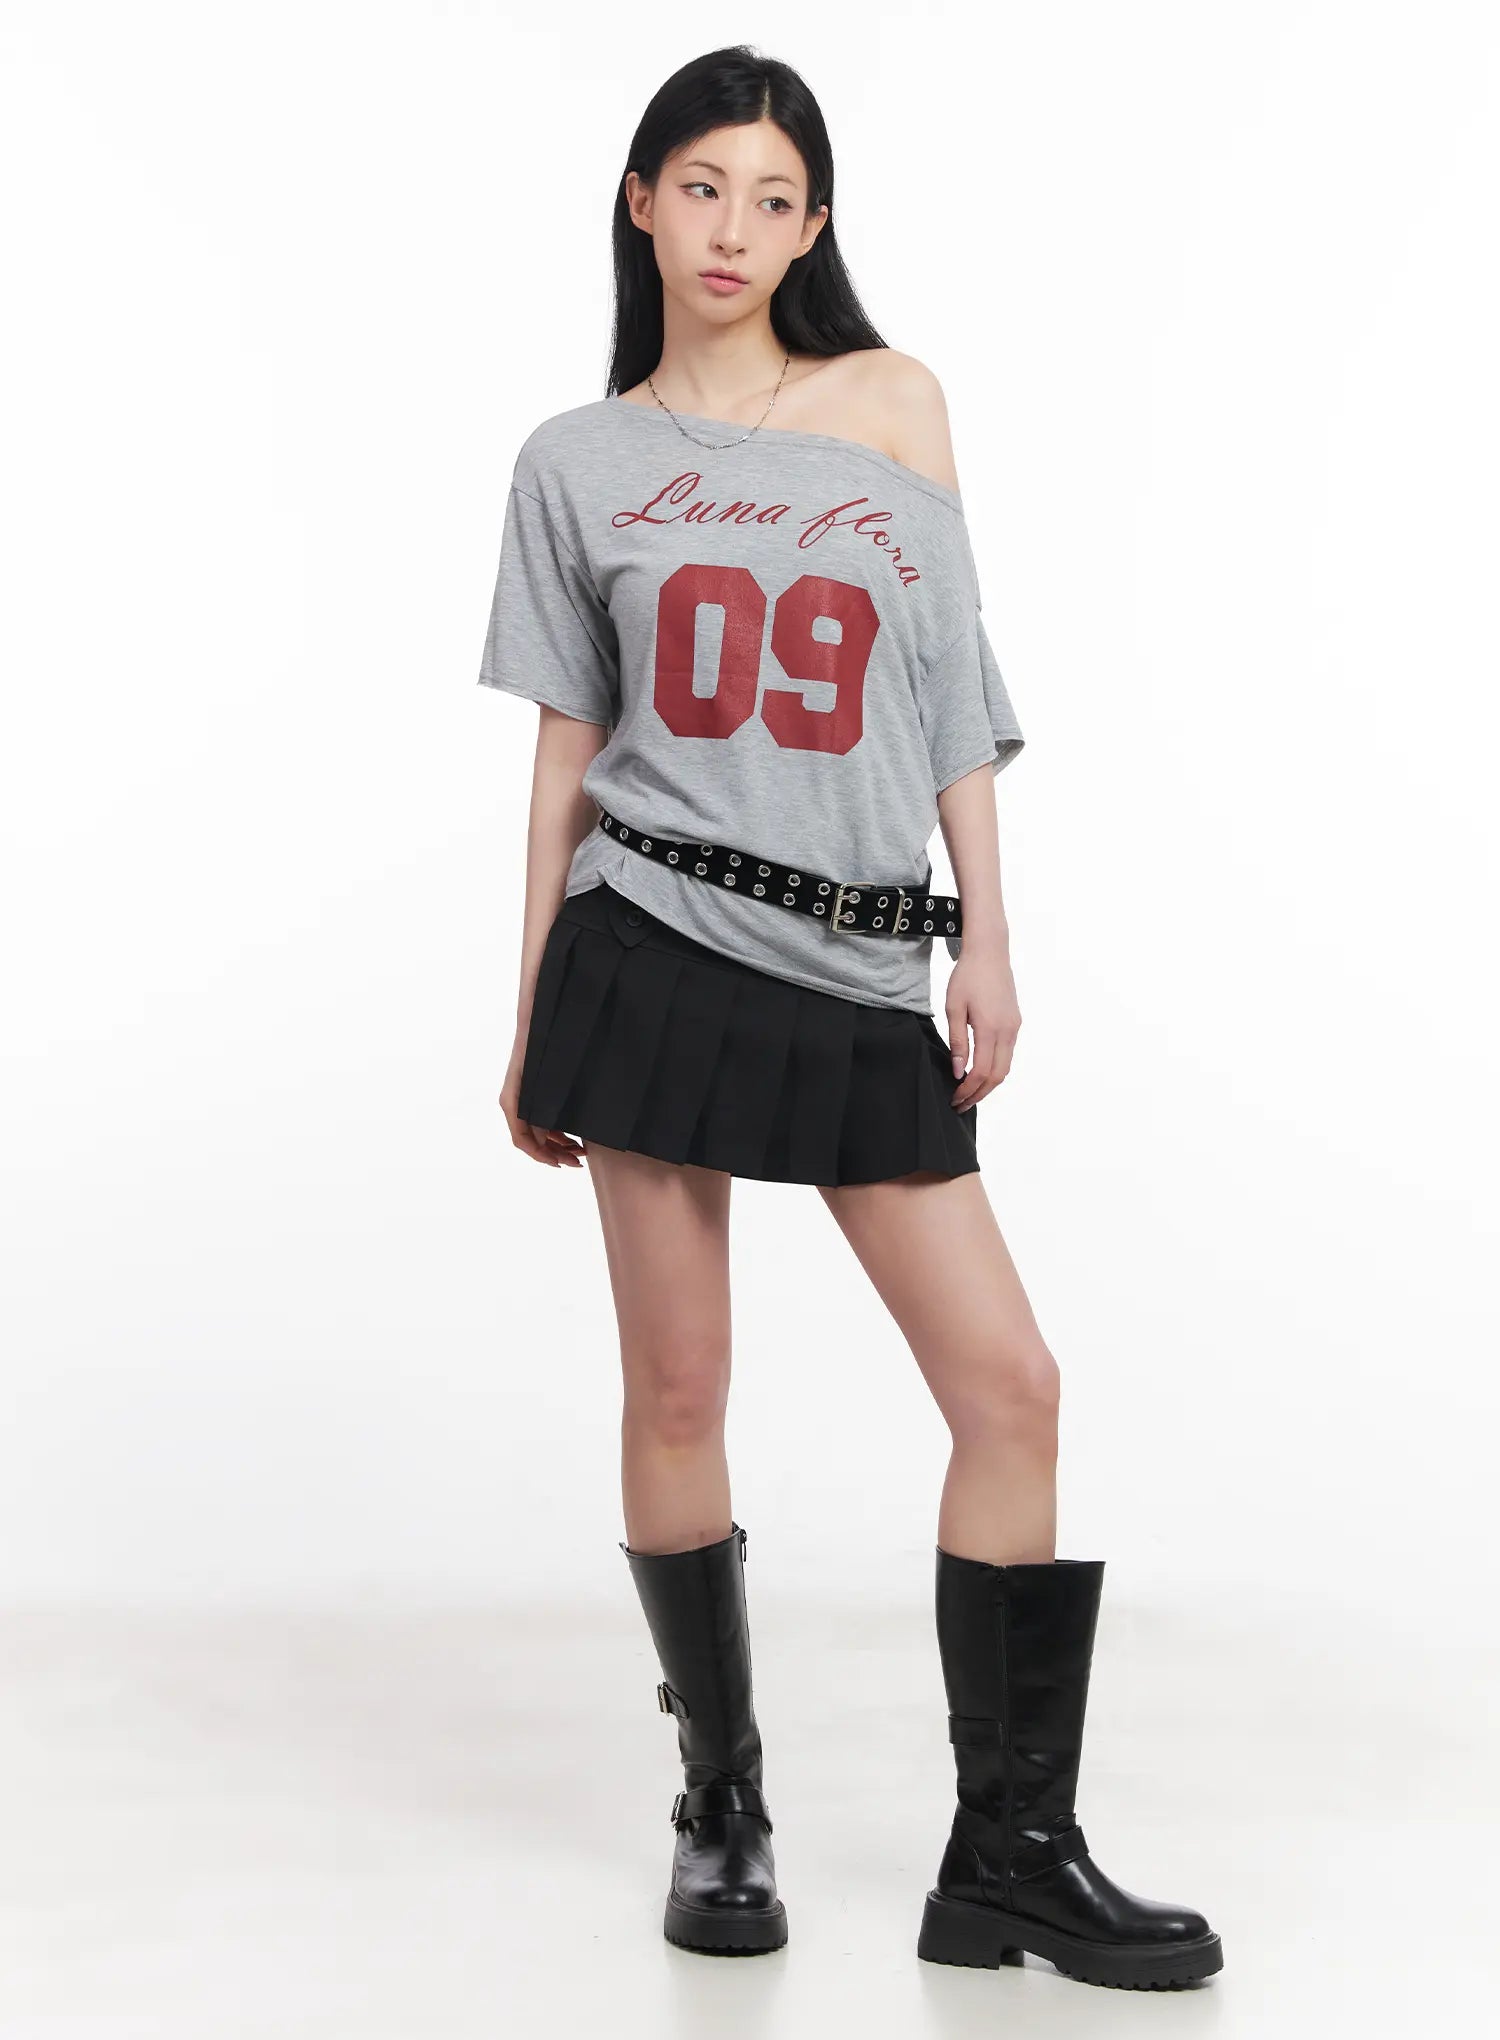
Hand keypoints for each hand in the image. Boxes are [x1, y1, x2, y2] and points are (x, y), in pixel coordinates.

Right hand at [499, 1028, 586, 1167]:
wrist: (540, 1016)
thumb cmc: (542, 1044)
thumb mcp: (543, 1081)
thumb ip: (541, 1111)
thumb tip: (542, 1140)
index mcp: (513, 1101)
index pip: (522, 1139)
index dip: (541, 1155)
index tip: (560, 1164)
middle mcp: (515, 1102)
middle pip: (532, 1139)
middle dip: (555, 1154)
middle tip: (578, 1162)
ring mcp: (524, 1098)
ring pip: (539, 1131)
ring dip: (558, 1144)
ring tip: (581, 1151)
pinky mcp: (534, 1093)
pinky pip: (543, 1119)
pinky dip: (558, 1131)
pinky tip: (576, 1136)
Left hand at [943, 944, 1020, 1109]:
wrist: (989, 952)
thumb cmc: (967, 976)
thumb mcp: (954, 1008)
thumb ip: (958, 1042)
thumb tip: (959, 1071)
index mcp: (990, 1028)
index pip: (981, 1072)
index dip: (967, 1090)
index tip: (954, 1098)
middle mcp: (1008, 1031)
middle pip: (998, 1076)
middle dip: (979, 1094)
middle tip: (961, 1104)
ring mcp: (1014, 1027)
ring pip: (1005, 1067)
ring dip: (988, 1084)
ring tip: (969, 1092)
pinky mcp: (1015, 1022)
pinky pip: (1008, 1054)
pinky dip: (995, 1069)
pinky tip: (980, 1071)